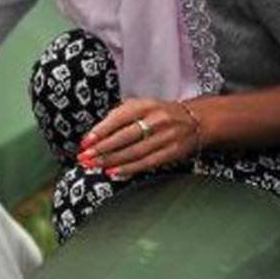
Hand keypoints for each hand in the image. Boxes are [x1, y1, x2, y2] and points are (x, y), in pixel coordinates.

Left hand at [77, 98, 200, 177]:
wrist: (194, 120)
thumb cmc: (158, 114)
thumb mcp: (139, 106)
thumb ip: (117, 117)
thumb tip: (94, 135)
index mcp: (145, 105)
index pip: (118, 118)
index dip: (100, 131)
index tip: (85, 142)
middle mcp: (156, 120)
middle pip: (125, 137)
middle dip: (102, 149)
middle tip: (85, 157)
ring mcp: (166, 137)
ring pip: (134, 152)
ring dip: (111, 161)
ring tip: (94, 166)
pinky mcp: (173, 152)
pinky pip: (147, 163)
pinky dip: (128, 169)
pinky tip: (113, 172)